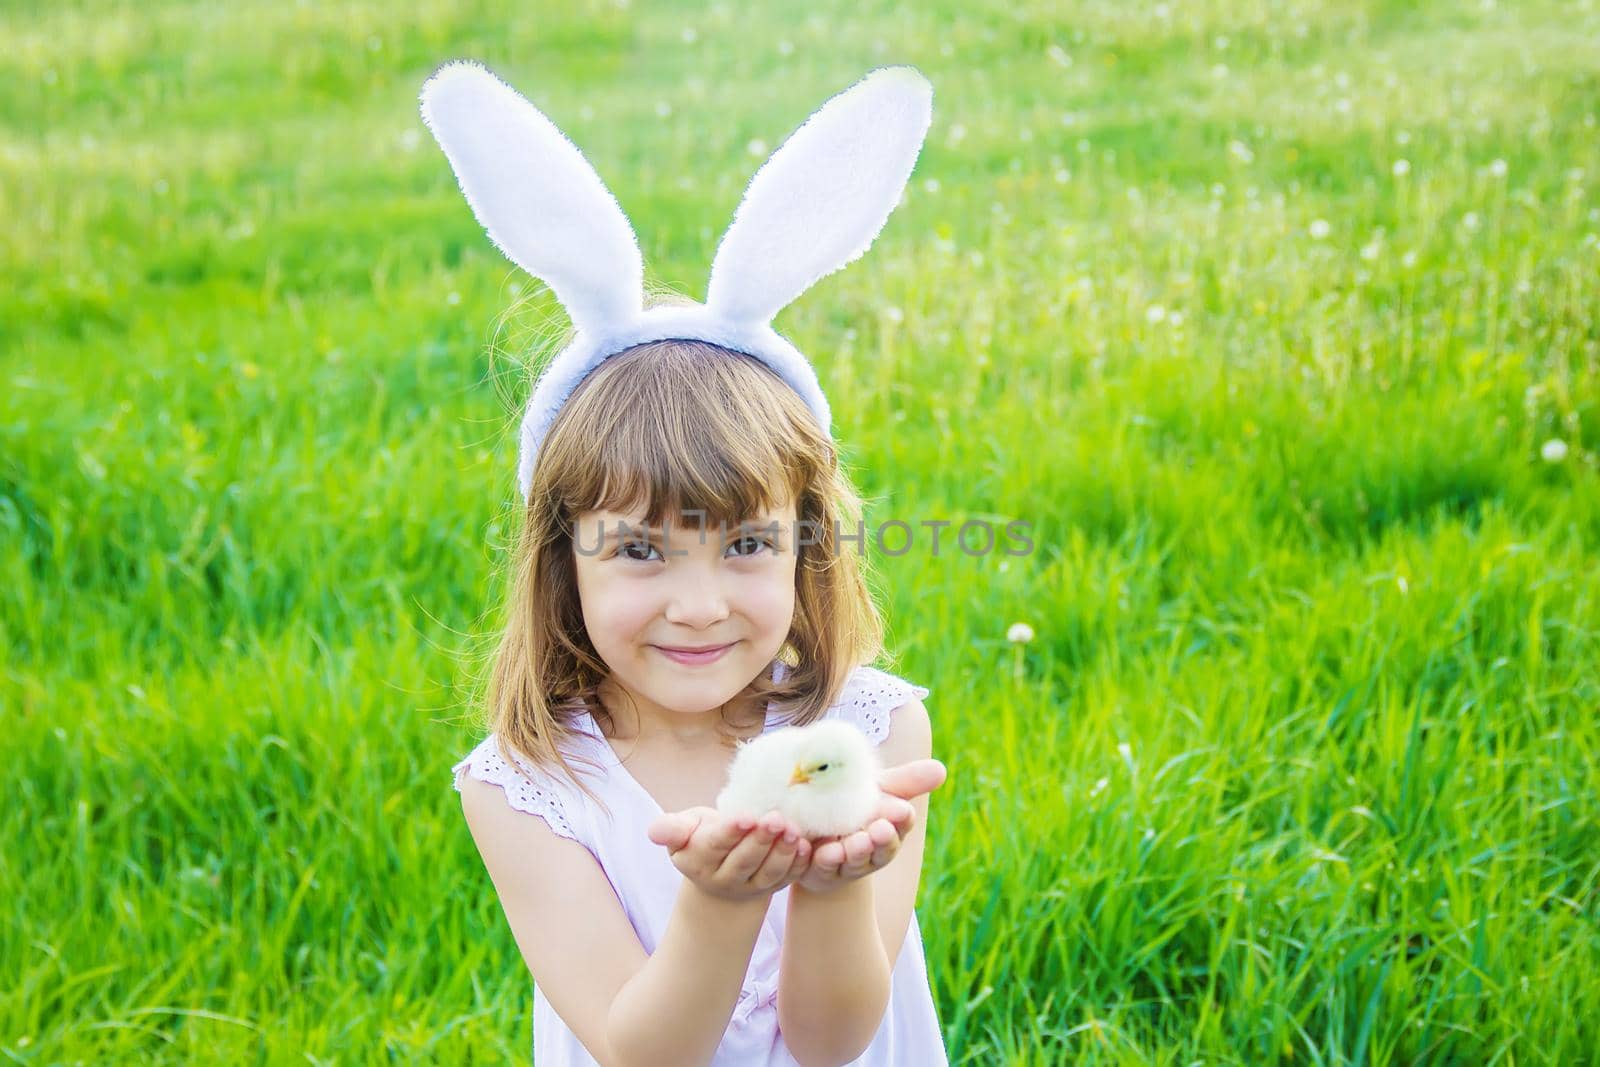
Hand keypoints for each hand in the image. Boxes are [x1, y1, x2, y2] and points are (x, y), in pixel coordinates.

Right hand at [647, 806, 813, 902]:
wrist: (718, 871)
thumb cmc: (700, 837)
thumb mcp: (682, 830)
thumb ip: (671, 829)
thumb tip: (654, 832)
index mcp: (699, 860)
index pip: (716, 845)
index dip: (731, 832)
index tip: (746, 816)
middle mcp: (724, 878)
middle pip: (745, 860)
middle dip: (762, 839)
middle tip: (777, 818)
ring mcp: (750, 886)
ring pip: (768, 872)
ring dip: (783, 852)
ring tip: (794, 830)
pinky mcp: (773, 887)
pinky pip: (787, 878)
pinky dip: (798, 864)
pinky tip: (807, 846)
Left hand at [795, 758, 946, 894]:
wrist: (815, 833)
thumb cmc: (852, 806)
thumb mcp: (876, 791)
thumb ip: (905, 782)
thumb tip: (941, 770)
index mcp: (887, 830)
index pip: (900, 826)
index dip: (900, 821)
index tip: (901, 811)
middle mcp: (869, 853)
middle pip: (878, 850)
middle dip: (879, 842)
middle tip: (879, 830)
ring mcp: (843, 865)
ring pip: (848, 863)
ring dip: (850, 854)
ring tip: (848, 845)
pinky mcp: (817, 871)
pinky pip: (815, 867)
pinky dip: (815, 858)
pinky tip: (812, 848)